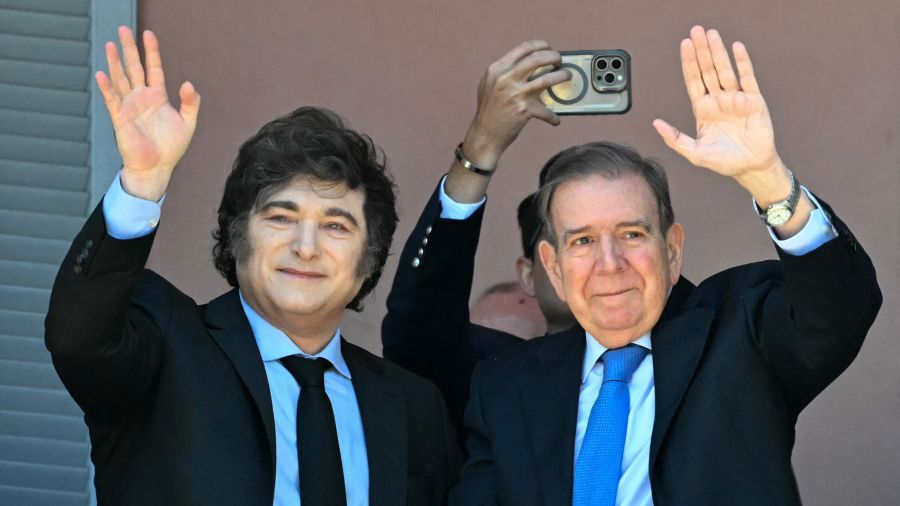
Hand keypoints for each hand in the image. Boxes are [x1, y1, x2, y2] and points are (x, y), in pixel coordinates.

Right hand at [96, 26, 199, 200]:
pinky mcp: (120, 119)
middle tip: (123, 29)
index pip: (153, 68)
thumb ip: (190, 103)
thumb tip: (188, 83)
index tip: (148, 34)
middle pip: (133, 68)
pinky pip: (112, 100)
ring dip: (115, 63)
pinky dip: (107, 88)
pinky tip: (102, 74)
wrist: (156, 168)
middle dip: (129, 49)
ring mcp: (129, 107)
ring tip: (110, 44)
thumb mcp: (188, 123)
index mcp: (157, 97)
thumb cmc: (171, 148)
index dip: (151, 52)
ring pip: (121, 79)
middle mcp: (141, 98)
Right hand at [462, 40, 570, 168]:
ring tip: (567, 77)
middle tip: (560, 61)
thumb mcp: (490, 84)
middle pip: (537, 58)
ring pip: (547, 79)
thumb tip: (528, 63)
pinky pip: (546, 110)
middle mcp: (506, 78)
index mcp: (498, 69)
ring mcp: (515, 93)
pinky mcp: (524, 109)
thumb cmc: (489, 110)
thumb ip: (505, 72)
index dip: (541, 45)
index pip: (524, 48)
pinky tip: (556, 120)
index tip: (549, 48)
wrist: (484, 134)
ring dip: (562, 76)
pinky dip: (553, 117)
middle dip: (554, 56)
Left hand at [653, 26, 782, 185]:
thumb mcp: (694, 153)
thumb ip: (675, 139)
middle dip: (701, 51)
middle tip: (696, 31)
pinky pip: (747, 78)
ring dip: (718, 52)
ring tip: (712, 34)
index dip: (689, 63)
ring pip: (725, 70)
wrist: (750, 167)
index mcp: (703, 109)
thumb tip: (656, 124)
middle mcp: (718, 100)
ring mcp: (735, 99)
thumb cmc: (724, 161)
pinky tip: (736, 48)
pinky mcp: (753, 101)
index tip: (684, 45)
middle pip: (707, 70)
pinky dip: (743, 62)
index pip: (693, 80)